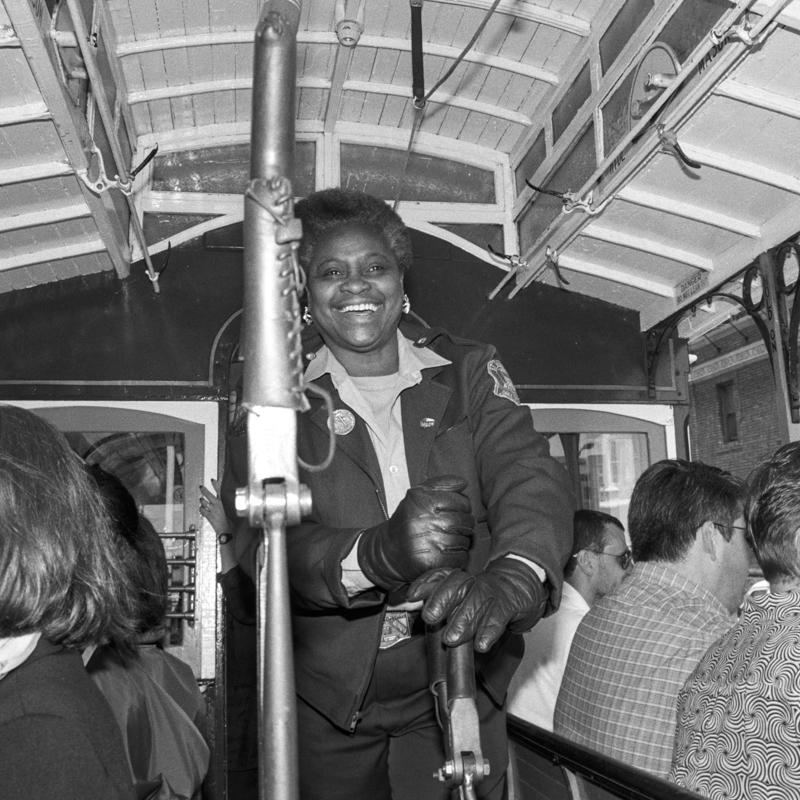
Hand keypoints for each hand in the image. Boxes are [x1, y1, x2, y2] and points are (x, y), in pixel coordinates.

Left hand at [200, 479, 230, 535]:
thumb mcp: (233, 512)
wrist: (227, 532)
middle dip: (204, 490)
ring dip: (202, 500)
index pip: (219, 490)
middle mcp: (217, 505)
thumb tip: (229, 502)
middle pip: (208, 495)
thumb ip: (229, 506)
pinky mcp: (208, 516)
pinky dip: (201, 508)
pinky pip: (202, 510)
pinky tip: (201, 508)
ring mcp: (212, 510)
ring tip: (201, 498)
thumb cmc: (232, 523)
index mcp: (224, 502)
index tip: (213, 480)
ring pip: (203, 502)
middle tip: (201, 487)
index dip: (216, 484)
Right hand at [357, 475, 473, 590]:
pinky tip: (444, 552)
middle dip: (463, 524)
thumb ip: (442, 484)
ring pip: (464, 540)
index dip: (461, 507)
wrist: (388, 550)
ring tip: (444, 540)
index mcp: (422, 501)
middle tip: (450, 527)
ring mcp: (428, 543)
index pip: (462, 502)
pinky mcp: (431, 562)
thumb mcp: (419, 495)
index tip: (451, 511)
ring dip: (459, 541)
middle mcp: (424, 521)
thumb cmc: (409, 520)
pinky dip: (457, 556)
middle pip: (465, 521)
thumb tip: (464, 482)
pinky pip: (461, 557)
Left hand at [408, 558, 547, 652]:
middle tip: (430, 617)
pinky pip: (499, 616)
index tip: (412, 595)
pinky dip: (489, 630)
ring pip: (476, 600)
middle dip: (441, 599)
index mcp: (462, 580)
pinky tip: (481, 644)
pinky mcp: (510, 604)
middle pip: (456, 584)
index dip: (425, 583)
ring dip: (463, 620)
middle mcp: (474, 582)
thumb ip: (444, 603)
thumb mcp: (467, 594)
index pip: (441, 576)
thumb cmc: (491, 593)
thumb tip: (415, 608)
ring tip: (452, 638)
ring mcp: (493, 592)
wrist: (525, 580)